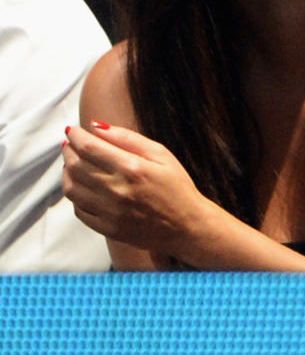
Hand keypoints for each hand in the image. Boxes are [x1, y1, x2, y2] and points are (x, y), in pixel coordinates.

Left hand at [62, 121, 213, 260]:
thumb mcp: (162, 155)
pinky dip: (75, 196)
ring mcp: (110, 212)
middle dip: (69, 151)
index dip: (76, 136)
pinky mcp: (107, 228)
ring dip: (67, 173)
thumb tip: (96, 126)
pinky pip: (79, 210)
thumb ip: (128, 138)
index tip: (73, 130)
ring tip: (73, 164)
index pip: (89, 147)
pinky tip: (83, 187)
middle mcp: (117, 190)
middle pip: (76, 166)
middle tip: (71, 145)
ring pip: (72, 189)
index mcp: (132, 169)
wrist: (187, 226)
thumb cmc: (177, 187)